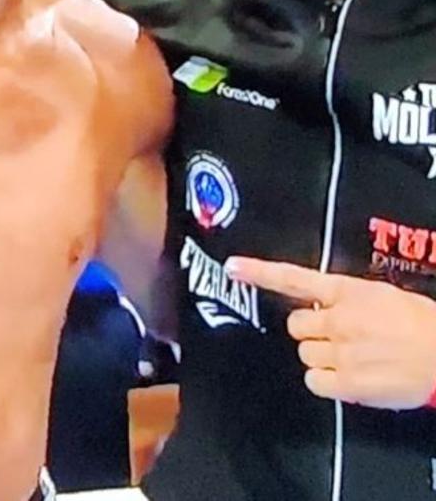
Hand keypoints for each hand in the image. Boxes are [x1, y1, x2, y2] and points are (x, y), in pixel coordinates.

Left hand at [227, 256, 435, 409]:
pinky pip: (314, 381)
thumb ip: (344, 297)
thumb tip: (320, 303)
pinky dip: (326, 382)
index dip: (259, 273)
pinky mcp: (346, 383)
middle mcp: (338, 319)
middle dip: (311, 330)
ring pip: (305, 353)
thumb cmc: (418, 323)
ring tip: (352, 357)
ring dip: (321, 356)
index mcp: (346, 291)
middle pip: (296, 325)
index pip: (293, 278)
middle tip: (338, 336)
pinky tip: (347, 377)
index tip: (232, 267)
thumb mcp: (379, 295)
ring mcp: (340, 352)